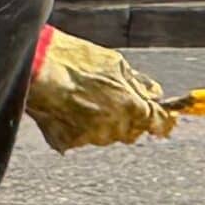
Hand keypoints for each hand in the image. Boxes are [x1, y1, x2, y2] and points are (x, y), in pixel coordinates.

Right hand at [27, 30, 176, 151]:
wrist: (38, 69)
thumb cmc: (76, 61)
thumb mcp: (116, 64)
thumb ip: (139, 83)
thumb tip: (156, 93)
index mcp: (131, 107)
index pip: (158, 123)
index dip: (163, 122)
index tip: (166, 121)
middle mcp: (114, 128)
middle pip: (131, 132)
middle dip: (128, 119)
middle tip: (112, 99)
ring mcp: (90, 138)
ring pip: (106, 135)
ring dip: (102, 122)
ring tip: (83, 98)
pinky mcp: (68, 143)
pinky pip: (81, 138)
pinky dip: (77, 127)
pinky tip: (67, 107)